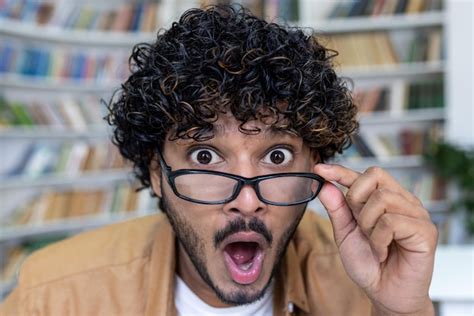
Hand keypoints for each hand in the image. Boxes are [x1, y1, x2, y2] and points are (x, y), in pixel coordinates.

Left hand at [314, 164, 437, 315]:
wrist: (384, 293)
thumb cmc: (368, 264)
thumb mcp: (345, 233)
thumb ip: (337, 208)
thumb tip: (324, 184)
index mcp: (385, 199)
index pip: (365, 174)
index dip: (341, 170)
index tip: (319, 169)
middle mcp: (403, 201)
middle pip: (375, 176)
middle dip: (357, 201)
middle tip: (360, 227)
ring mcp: (417, 214)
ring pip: (382, 198)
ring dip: (368, 225)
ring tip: (374, 244)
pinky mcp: (426, 230)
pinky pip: (392, 221)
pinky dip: (379, 240)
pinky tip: (382, 253)